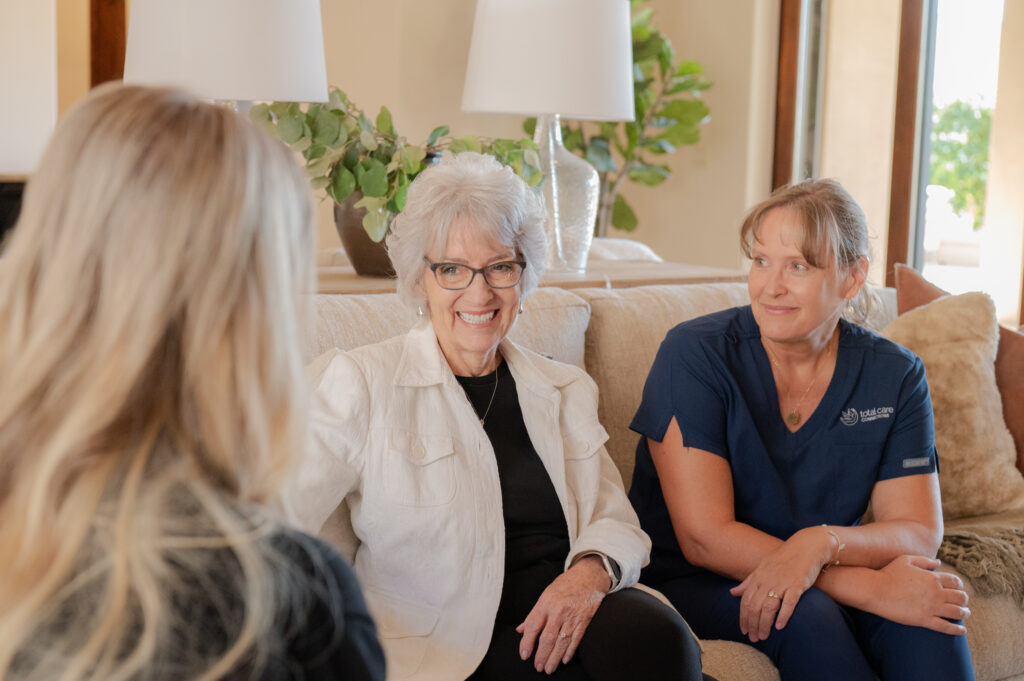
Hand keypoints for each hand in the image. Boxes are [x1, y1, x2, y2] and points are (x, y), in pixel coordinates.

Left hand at [516, 556, 609, 673]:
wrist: (589, 576)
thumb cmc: (565, 585)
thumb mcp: (546, 595)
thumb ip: (534, 614)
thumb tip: (521, 629)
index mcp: (546, 603)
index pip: (533, 626)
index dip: (527, 643)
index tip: (524, 655)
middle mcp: (558, 611)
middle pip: (548, 638)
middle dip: (542, 655)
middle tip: (537, 667)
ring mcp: (572, 616)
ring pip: (562, 642)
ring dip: (554, 658)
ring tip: (549, 668)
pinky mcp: (584, 620)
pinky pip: (576, 639)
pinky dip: (570, 651)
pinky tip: (564, 659)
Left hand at [729, 526, 833, 641]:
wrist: (806, 547)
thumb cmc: (784, 559)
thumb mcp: (762, 568)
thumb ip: (748, 582)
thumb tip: (732, 593)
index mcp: (758, 577)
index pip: (746, 601)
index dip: (743, 617)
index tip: (744, 630)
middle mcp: (767, 580)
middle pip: (755, 606)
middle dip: (752, 624)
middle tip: (754, 638)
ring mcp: (782, 582)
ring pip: (768, 606)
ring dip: (764, 623)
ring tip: (763, 636)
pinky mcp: (797, 584)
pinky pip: (789, 602)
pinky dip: (783, 615)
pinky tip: (780, 626)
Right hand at [863, 555, 969, 634]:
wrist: (875, 589)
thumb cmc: (888, 573)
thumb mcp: (906, 560)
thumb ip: (925, 561)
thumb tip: (939, 563)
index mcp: (932, 577)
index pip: (956, 582)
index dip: (960, 586)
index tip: (957, 589)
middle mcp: (935, 592)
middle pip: (961, 597)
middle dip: (964, 600)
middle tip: (962, 602)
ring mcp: (931, 607)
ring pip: (957, 612)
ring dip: (964, 613)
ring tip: (964, 613)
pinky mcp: (924, 620)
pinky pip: (946, 627)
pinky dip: (957, 630)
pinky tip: (962, 630)